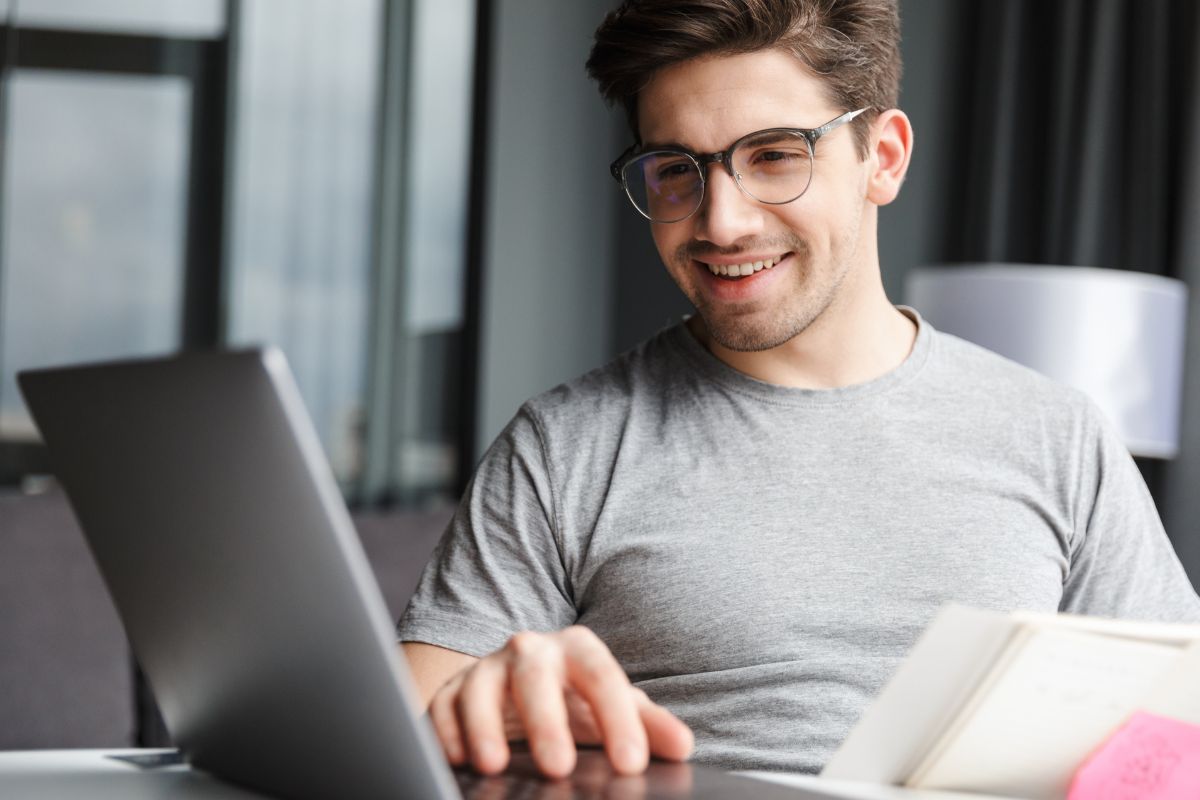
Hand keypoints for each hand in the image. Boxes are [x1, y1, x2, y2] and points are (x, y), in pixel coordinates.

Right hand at [427, 626, 693, 777]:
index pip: (602, 677)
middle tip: (561, 768)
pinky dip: (445, 731)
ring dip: (484, 727)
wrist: (524, 684)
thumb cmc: (576, 700)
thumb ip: (648, 725)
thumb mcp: (614, 707)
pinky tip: (457, 758)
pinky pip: (442, 705)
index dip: (617, 718)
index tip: (632, 762)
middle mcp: (530, 650)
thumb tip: (682, 745)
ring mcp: (487, 668)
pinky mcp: (451, 690)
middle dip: (546, 722)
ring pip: (479, 688)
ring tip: (493, 766)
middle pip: (536, 677)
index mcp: (577, 649)